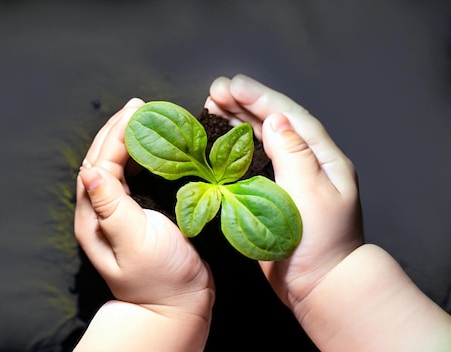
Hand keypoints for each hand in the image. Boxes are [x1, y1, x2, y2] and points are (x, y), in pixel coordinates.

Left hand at [74, 98, 213, 318]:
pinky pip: (132, 179)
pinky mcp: (136, 218)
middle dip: (117, 130)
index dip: (117, 134)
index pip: (101, 163)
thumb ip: (112, 206)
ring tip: (143, 119)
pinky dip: (139, 158)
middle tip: (139, 107)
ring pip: (115, 167)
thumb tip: (91, 171)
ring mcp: (117, 216)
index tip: (136, 111)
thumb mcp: (135, 242)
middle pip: (102, 160)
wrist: (177, 307)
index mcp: (96, 216)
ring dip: (125, 140)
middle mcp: (101, 213)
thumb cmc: (160, 279)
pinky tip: (151, 150)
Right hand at [205, 74, 363, 307]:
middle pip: (274, 123)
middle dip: (244, 104)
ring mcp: (290, 179)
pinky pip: (252, 162)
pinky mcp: (272, 196)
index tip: (232, 84)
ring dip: (238, 121)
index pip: (289, 116)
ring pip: (262, 140)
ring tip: (213, 106)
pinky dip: (234, 147)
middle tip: (214, 92)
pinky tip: (219, 140)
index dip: (259, 97)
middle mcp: (307, 163)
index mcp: (323, 157)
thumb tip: (275, 119)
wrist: (319, 284)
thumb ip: (294, 153)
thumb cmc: (321, 243)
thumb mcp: (312, 193)